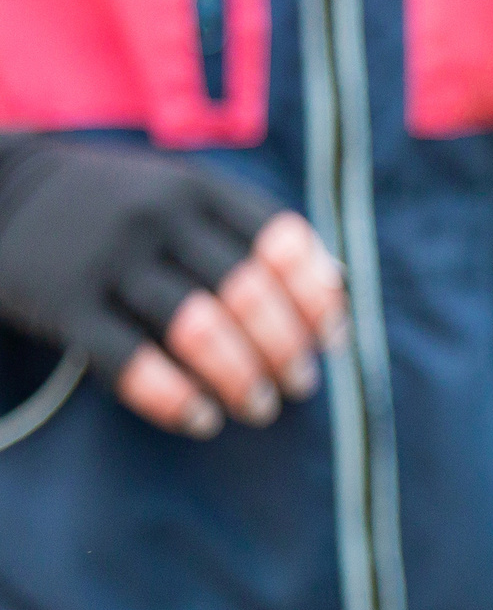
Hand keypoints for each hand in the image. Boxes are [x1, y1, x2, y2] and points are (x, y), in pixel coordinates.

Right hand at [0, 139, 346, 438]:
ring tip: (258, 408)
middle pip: (250, 296)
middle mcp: (157, 215)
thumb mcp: (184, 195)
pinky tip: (201, 419)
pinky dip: (176, 400)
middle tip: (300, 387)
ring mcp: (107, 256)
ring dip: (242, 381)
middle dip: (288, 352)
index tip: (332, 340)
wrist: (3, 189)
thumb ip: (253, 232)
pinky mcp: (63, 301)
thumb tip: (341, 285)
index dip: (319, 300)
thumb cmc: (121, 210)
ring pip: (199, 332)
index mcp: (197, 189)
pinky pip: (130, 362)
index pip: (283, 244)